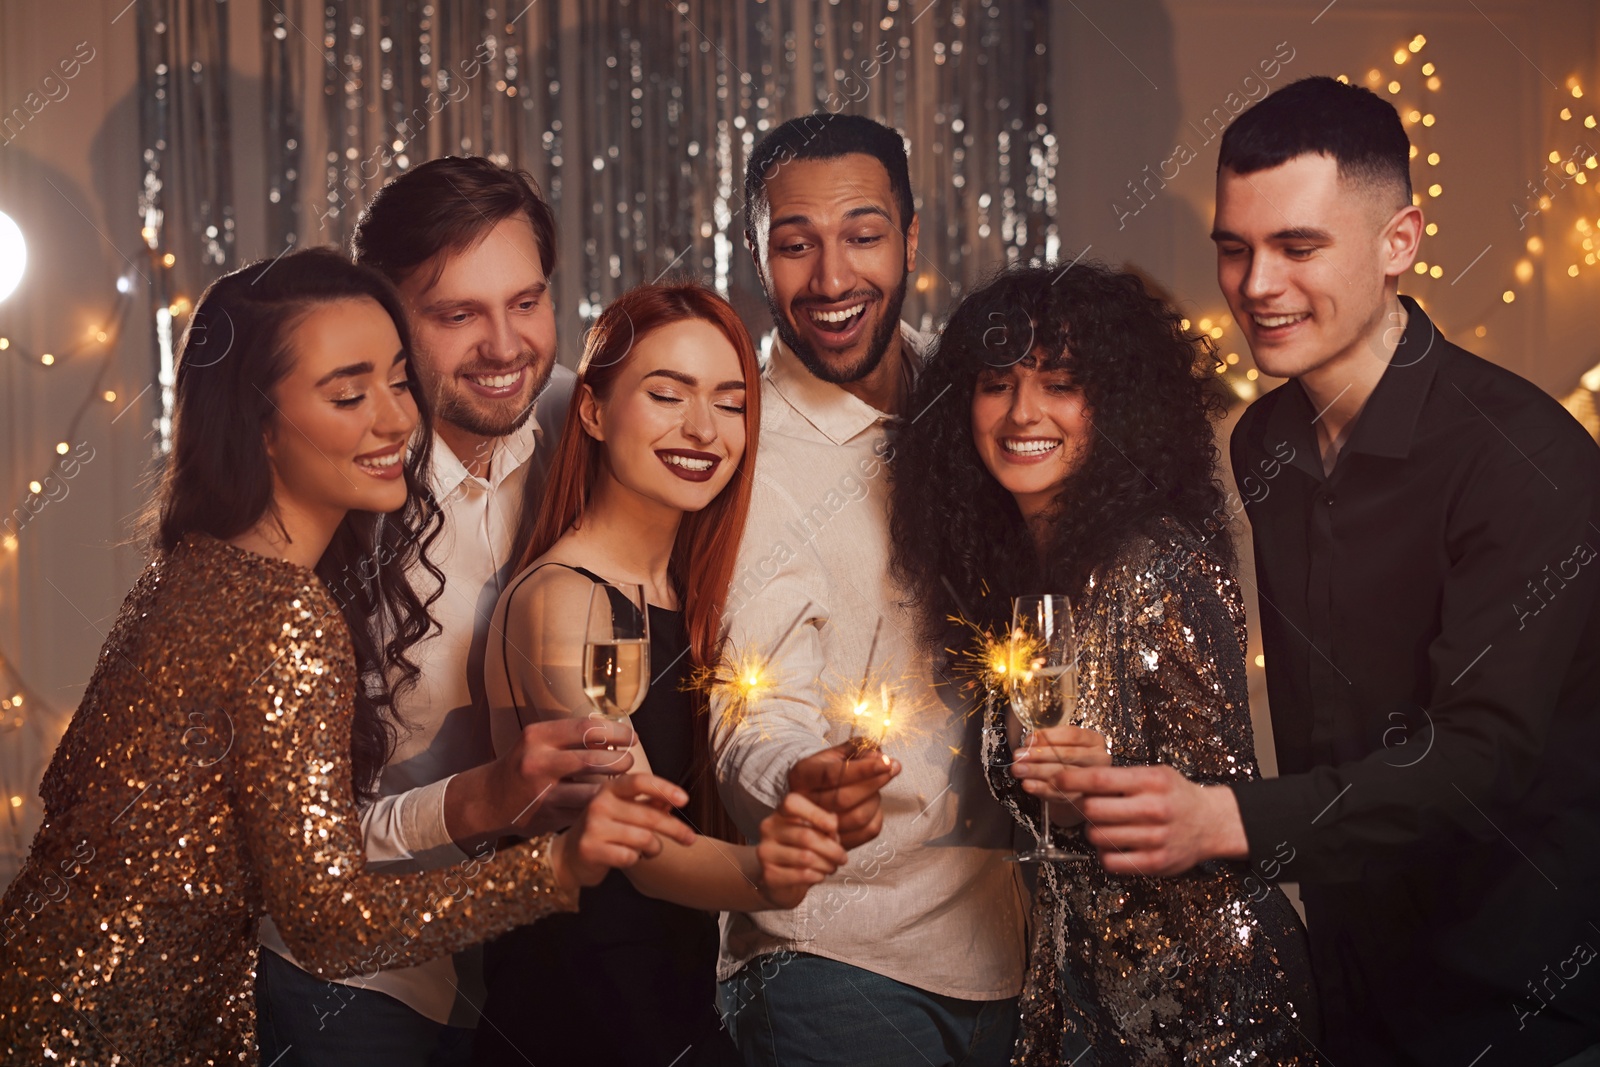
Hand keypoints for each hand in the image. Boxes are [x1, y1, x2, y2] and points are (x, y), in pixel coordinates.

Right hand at [491, 717, 636, 834]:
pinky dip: (599, 804)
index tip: (632, 738)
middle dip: (620, 761)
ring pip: (592, 790)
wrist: (489, 800)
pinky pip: (584, 810)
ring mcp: (541, 792)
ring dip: (614, 786)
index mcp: (538, 736)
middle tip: (630, 761)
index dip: (616, 733)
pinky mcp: (547, 815)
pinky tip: (606, 800)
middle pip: (594, 760)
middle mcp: (537, 762)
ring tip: (622, 781)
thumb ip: (571, 738)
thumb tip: (616, 733)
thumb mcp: (539, 742)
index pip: (587, 729)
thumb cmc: (524, 764)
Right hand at [553, 774, 696, 889]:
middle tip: (690, 839)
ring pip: (643, 839)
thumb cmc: (604, 830)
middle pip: (649, 815)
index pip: (640, 781)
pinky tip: (630, 857)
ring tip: (650, 850)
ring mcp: (593, 827)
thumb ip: (649, 803)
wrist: (568, 856)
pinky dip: (637, 860)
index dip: (664, 788)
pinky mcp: (590, 849)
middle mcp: (600, 804)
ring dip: (654, 848)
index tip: (685, 800)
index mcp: (610, 789)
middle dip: (675, 829)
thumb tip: (675, 799)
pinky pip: (630, 856)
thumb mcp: (623, 811)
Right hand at [754, 793, 848, 908]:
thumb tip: (833, 822)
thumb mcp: (814, 833)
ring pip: (806, 857)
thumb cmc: (801, 850)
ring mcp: (766, 852)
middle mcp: (768, 829)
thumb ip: (824, 825)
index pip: (792, 804)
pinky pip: (801, 875)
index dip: (815, 813)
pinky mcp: (769, 874)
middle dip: (831, 849)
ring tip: (832, 867)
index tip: (833, 826)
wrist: (780, 880)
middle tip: (842, 858)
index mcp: (780, 813)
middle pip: (805, 835)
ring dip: (826, 865)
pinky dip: (817, 876)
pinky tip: (820, 876)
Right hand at [786, 742, 900, 849]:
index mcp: (802, 776)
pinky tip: (873, 804)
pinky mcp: (837, 841)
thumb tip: (880, 756)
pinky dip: (878, 815)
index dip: (862, 769)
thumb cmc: (826, 771)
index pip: (832, 775)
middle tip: (892, 768)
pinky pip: (867, 832)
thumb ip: (857, 749)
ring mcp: (818, 826)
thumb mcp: (835, 753)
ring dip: (875, 799)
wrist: (811, 797)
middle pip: (844, 798)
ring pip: (857, 817)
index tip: (886, 762)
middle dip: (874, 783)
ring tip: (875, 787)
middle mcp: (804, 803)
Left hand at [1008, 726, 1111, 826]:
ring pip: (1064, 774)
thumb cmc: (1065, 761)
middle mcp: (1099, 759)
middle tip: (1018, 756)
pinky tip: (1028, 785)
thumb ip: (1047, 741)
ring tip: (1018, 769)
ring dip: (1036, 772)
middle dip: (1039, 755)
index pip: (1072, 735)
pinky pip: (1061, 794)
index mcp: (1094, 740)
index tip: (1029, 739)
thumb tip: (1031, 741)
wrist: (1073, 788)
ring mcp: (1093, 780)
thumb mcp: (1059, 745)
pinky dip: (1041, 789)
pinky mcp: (1084, 799)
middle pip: (1068, 755)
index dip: (1048, 736)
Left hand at [1052, 764, 1249, 875]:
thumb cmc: (1176, 795)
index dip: (1071, 780)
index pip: (1100, 780)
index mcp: (1151, 782)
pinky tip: (1114, 845)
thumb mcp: (1155, 774)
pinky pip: (1111, 862)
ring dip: (1093, 831)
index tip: (1056, 780)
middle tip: (1089, 807)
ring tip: (1106, 826)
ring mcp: (1155, 838)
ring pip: (1099, 836)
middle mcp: (1153, 809)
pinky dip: (1105, 854)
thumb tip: (1078, 781)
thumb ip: (1122, 778)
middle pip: (1093, 810)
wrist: (1212, 822)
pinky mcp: (1156, 863)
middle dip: (1083, 808)